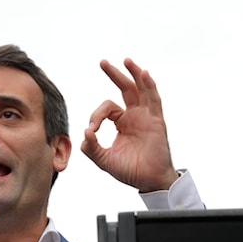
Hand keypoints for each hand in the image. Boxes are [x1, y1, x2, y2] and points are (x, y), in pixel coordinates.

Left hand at [81, 58, 178, 192]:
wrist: (148, 181)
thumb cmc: (129, 170)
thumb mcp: (103, 159)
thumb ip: (91, 147)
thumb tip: (85, 132)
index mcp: (122, 122)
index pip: (107, 109)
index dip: (96, 116)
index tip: (92, 130)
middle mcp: (135, 116)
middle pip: (125, 89)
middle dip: (114, 74)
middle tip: (102, 62)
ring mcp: (147, 117)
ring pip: (141, 90)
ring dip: (134, 73)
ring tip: (126, 60)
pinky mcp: (157, 121)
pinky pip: (154, 100)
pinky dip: (149, 86)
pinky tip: (144, 74)